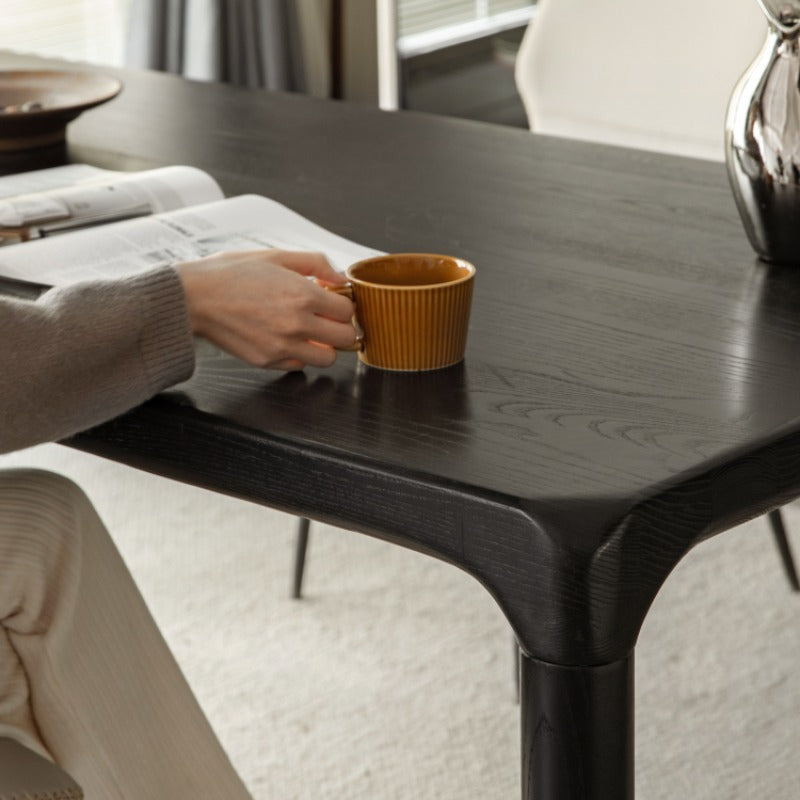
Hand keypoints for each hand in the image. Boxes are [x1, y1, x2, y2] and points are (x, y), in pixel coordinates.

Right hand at [175, 249, 355, 370]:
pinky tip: (287, 339)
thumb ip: (315, 263)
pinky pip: (300, 366)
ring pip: (328, 359)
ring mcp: (282, 347)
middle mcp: (296, 324)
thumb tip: (340, 277)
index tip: (333, 301)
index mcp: (302, 295)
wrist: (193, 298)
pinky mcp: (267, 361)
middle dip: (340, 326)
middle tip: (327, 317)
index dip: (342, 304)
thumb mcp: (275, 256)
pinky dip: (299, 355)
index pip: (348, 311)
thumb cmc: (229, 274)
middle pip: (346, 338)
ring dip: (324, 346)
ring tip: (310, 331)